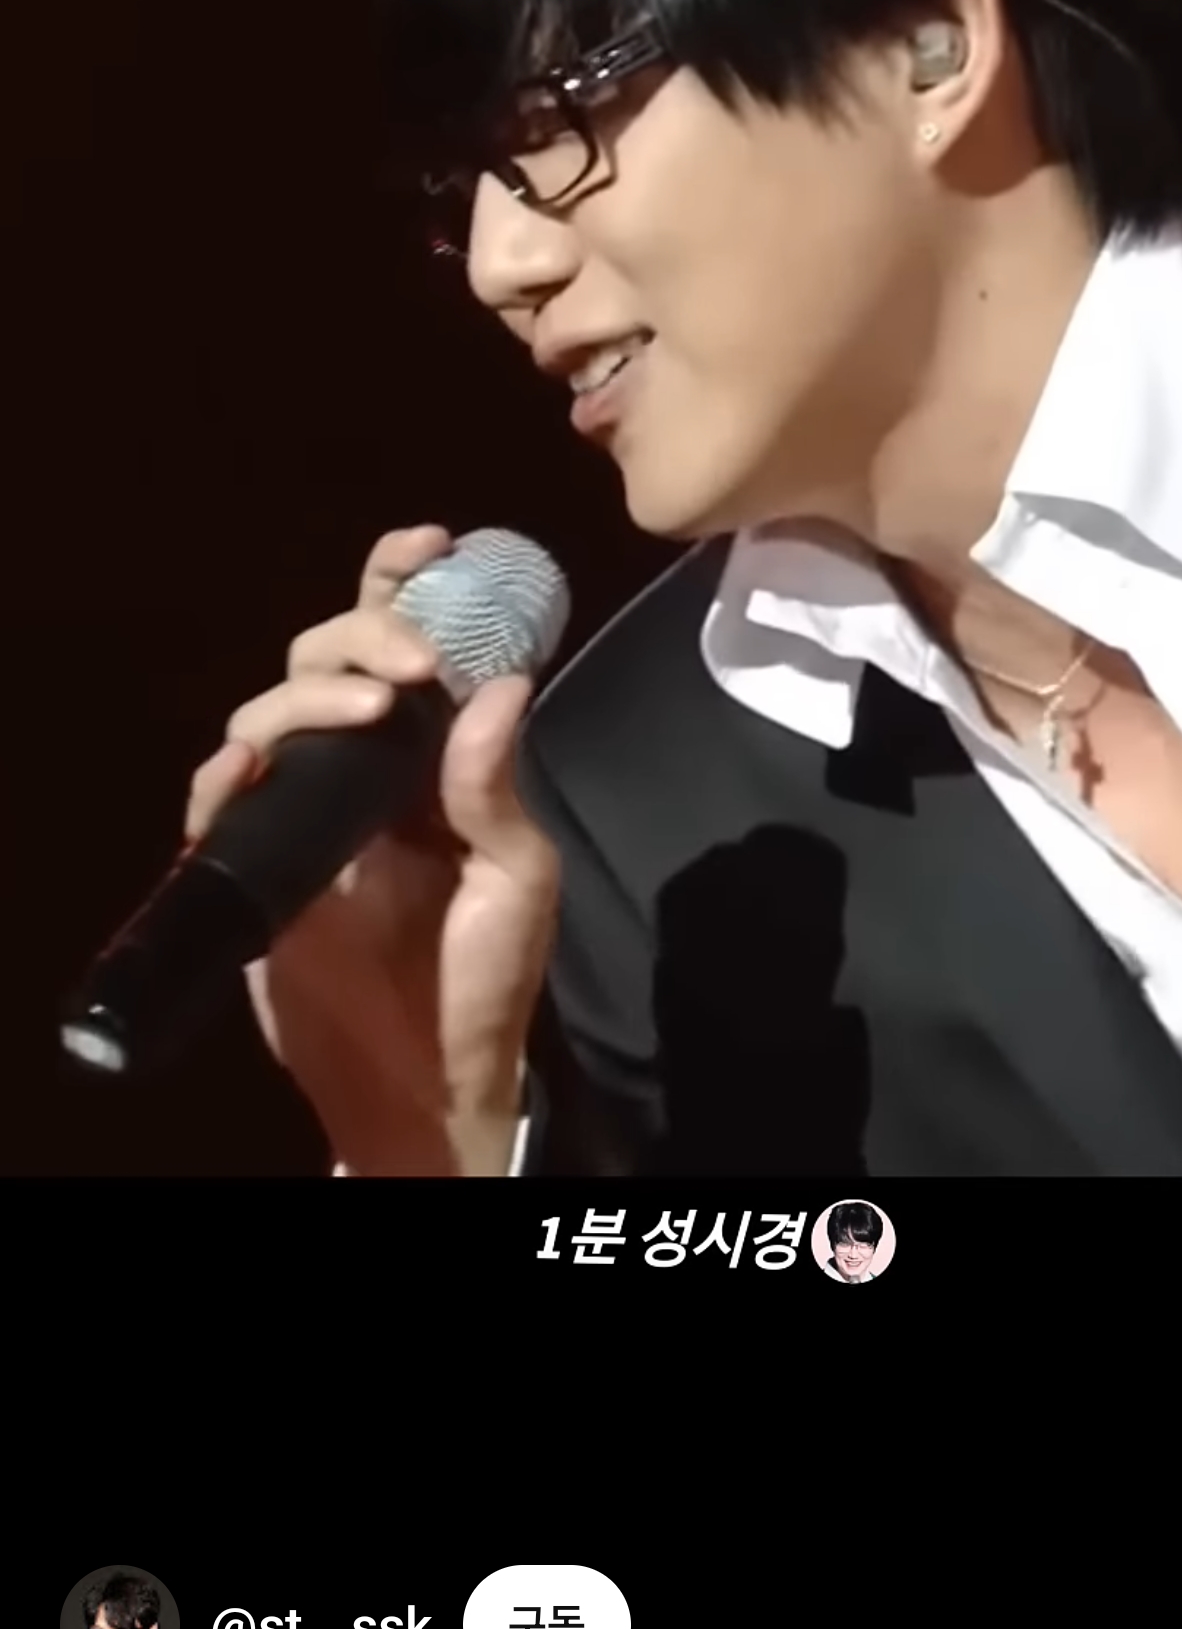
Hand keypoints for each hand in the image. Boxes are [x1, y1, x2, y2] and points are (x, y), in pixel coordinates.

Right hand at [183, 523, 561, 1174]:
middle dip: (361, 631)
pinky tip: (255, 769)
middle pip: (325, 657)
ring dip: (307, 694)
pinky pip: (218, 805)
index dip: (403, 585)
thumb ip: (496, 787)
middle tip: (406, 659)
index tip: (431, 543)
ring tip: (364, 709)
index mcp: (429, 755)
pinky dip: (227, 775)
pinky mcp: (255, 871)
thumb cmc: (487, 981)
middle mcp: (359, 770)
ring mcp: (302, 816)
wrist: (429, 1085)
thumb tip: (499, 682)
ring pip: (268, 714)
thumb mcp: (516, 882)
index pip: (406, 644)